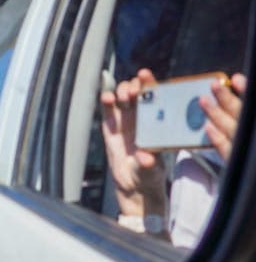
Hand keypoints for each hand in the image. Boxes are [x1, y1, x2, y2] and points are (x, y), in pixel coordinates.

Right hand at [100, 68, 167, 218]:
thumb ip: (148, 164)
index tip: (144, 76)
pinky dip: (106, 99)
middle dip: (134, 86)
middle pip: (138, 91)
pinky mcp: (110, 125)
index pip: (154, 98)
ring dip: (120, 90)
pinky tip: (106, 97)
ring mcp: (125, 120)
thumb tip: (145, 157)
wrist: (132, 185)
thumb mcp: (151, 171)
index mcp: (156, 123)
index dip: (149, 84)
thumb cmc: (148, 176)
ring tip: (119, 97)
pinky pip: (107, 107)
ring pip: (122, 95)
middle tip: (132, 93)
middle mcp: (141, 118)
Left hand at [200, 72, 245, 158]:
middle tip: (214, 84)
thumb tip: (236, 82)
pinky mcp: (236, 162)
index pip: (250, 109)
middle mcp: (253, 136)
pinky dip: (218, 139)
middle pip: (242, 115)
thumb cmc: (247, 137)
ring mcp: (248, 151)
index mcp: (254, 126)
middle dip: (227, 99)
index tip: (236, 79)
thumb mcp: (245, 121)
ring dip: (216, 114)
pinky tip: (208, 127)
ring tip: (203, 100)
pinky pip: (228, 151)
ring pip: (232, 130)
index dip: (245, 92)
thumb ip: (240, 106)